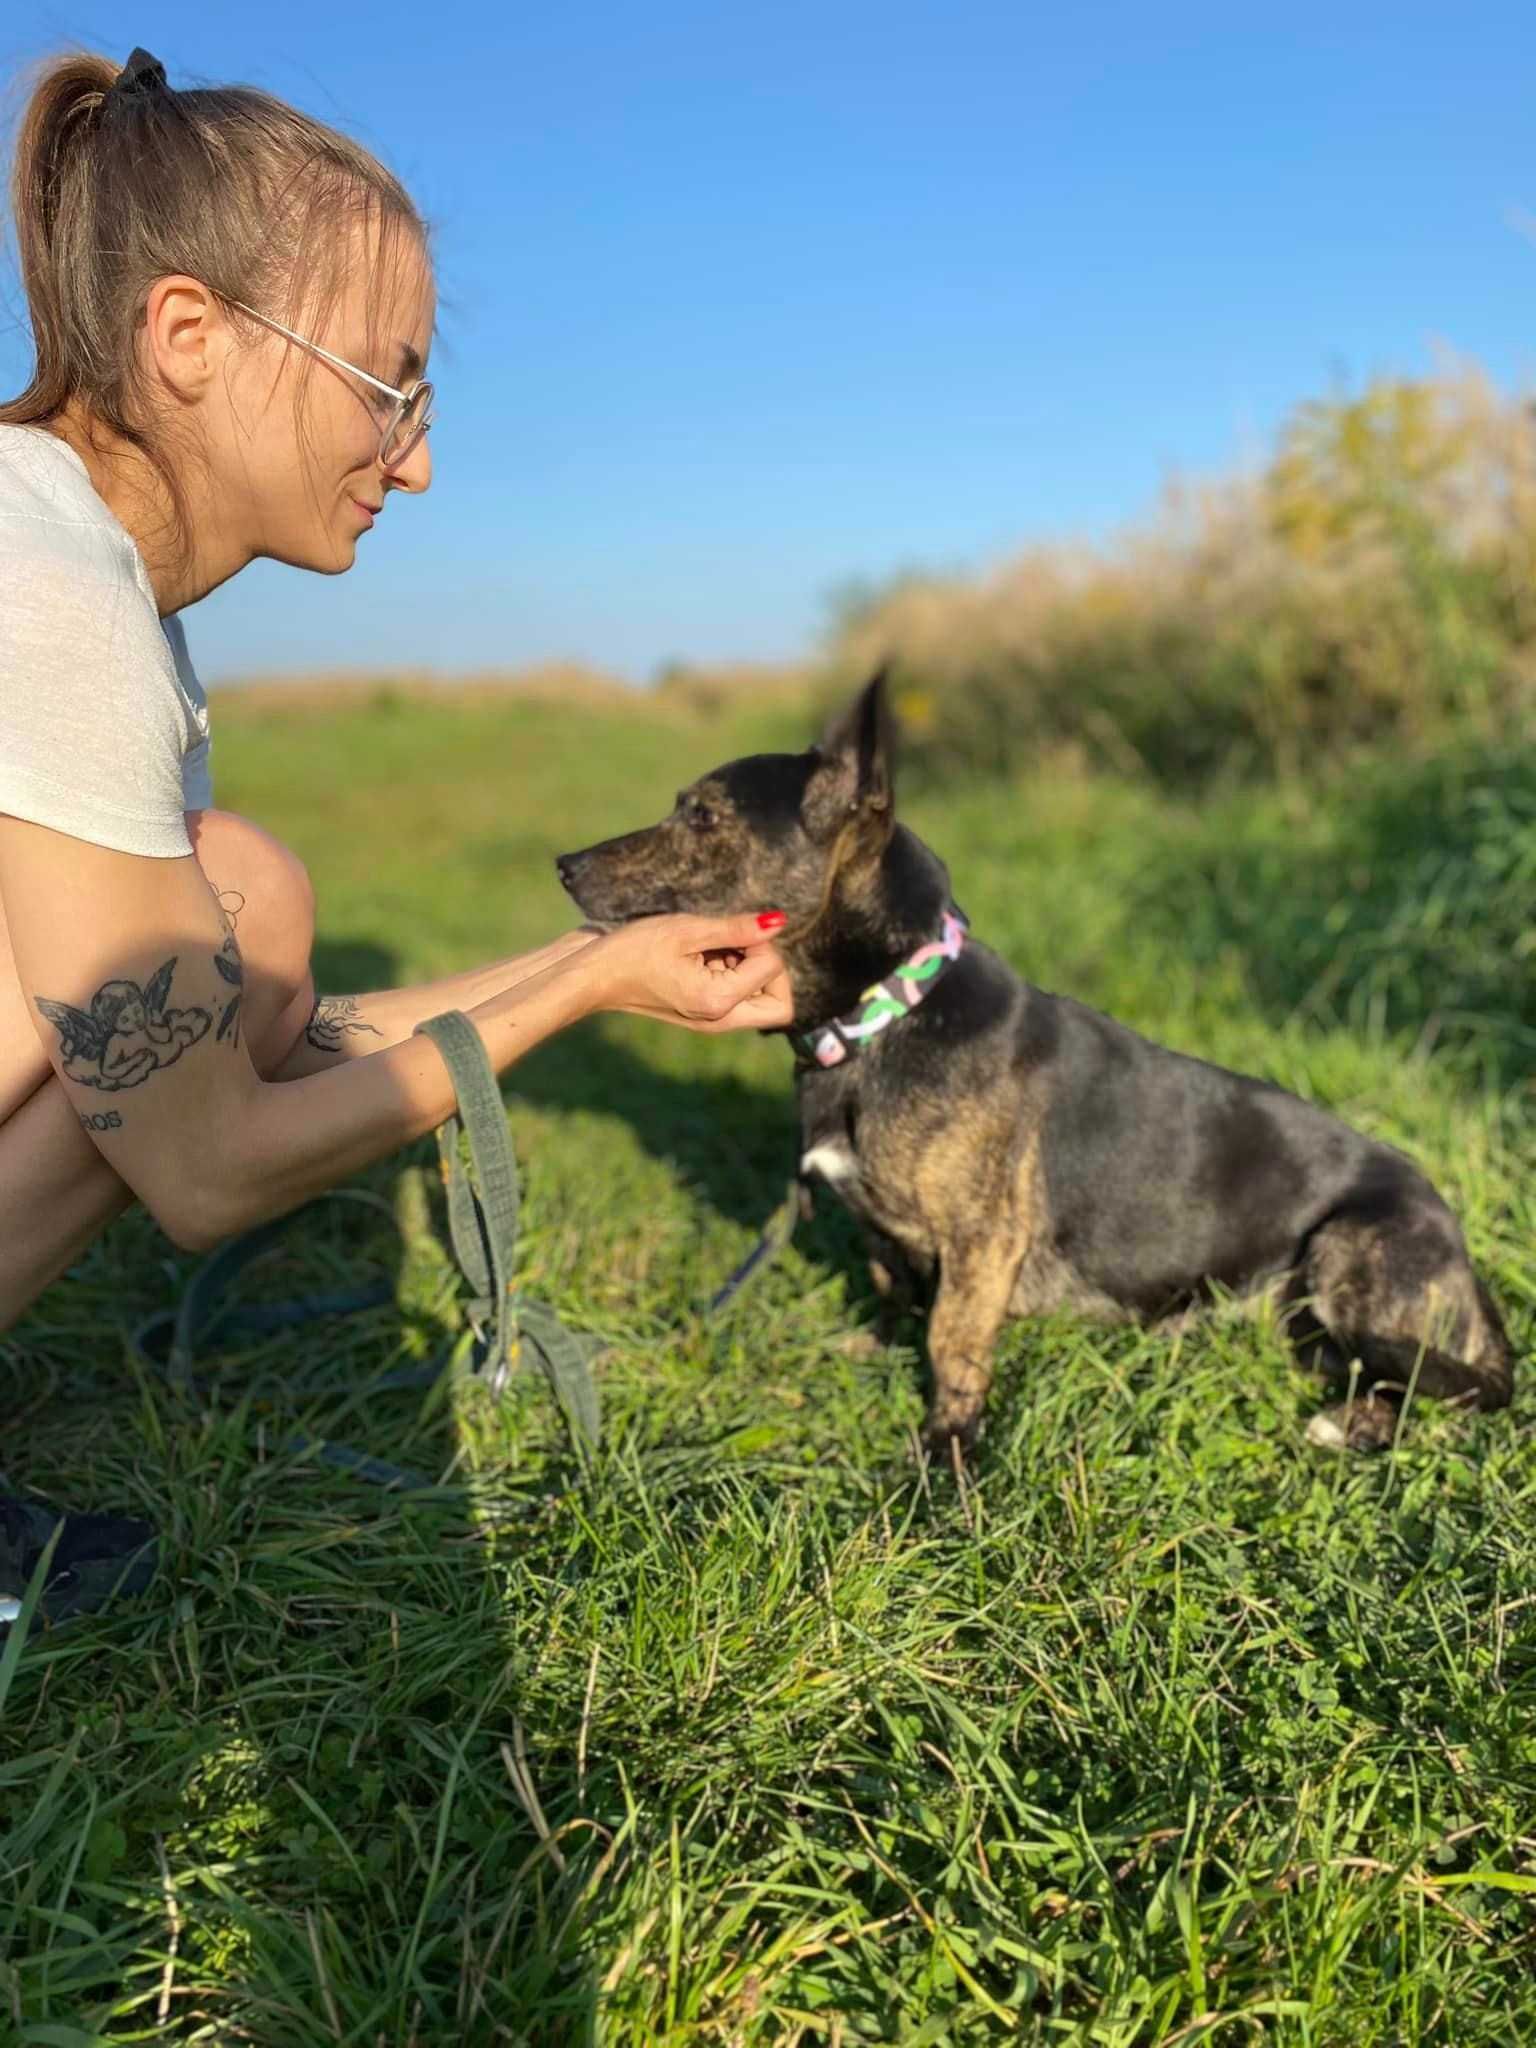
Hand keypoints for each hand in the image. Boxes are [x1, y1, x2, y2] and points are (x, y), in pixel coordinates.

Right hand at [587, 912, 793, 1032]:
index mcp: (719, 1003)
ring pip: (761, 1000)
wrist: (592, 974)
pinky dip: (730, 972)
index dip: (761, 943)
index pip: (774, 971)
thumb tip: (780, 922)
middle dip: (769, 969)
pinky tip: (700, 955)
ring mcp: (711, 1020)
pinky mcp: (702, 1011)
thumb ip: (737, 928)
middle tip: (736, 945)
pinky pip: (737, 996)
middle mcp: (720, 1020)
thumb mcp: (687, 930)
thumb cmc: (633, 950)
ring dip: (747, 968)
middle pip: (779, 1004)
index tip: (729, 932)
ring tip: (708, 948)